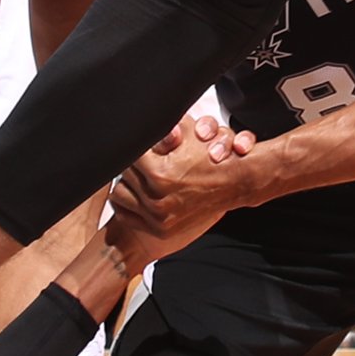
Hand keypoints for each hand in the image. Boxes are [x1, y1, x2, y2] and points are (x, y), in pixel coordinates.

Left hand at [110, 117, 258, 260]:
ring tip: (142, 176)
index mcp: (160, 175)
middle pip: (124, 174)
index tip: (145, 147)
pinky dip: (130, 203)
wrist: (234, 184)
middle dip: (133, 166)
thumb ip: (161, 130)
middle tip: (145, 161)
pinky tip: (140, 193)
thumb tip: (140, 125)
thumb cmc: (212, 156)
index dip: (137, 148)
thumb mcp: (188, 135)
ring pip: (120, 194)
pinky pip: (126, 215)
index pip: (128, 155)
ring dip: (129, 184)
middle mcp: (157, 200)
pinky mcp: (159, 229)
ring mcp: (158, 218)